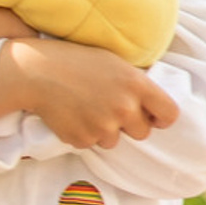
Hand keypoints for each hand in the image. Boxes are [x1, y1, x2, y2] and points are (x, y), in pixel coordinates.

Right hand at [0, 35, 178, 151]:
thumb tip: (151, 103)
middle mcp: (124, 108)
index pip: (170, 114)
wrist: (36, 72)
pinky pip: (90, 143)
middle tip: (110, 110)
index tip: (153, 117)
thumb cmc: (75, 61)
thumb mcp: (115, 62)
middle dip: (129, 124)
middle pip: (142, 132)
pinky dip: (83, 133)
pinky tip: (72, 116)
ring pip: (114, 141)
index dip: (162, 118)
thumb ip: (136, 83)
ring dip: (104, 130)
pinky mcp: (81, 139)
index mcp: (137, 85)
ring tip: (86, 110)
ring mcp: (102, 126)